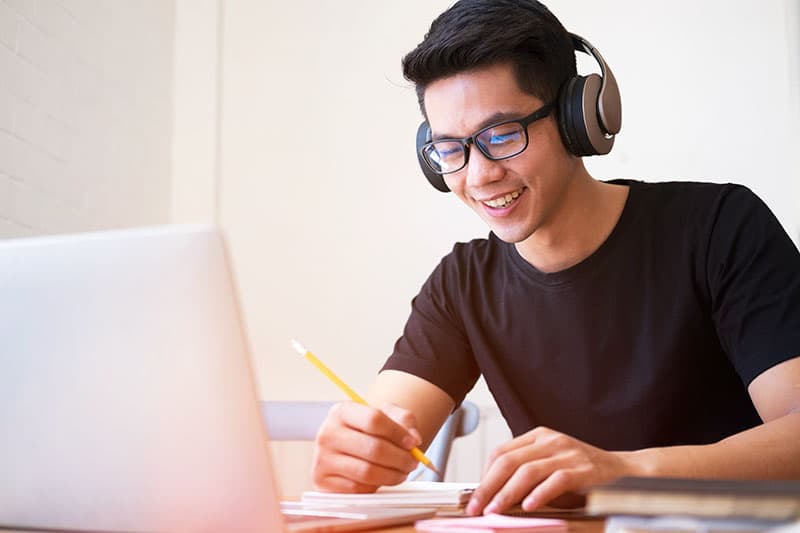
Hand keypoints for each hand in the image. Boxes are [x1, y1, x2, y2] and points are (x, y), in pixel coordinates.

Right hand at [311, 401, 422, 492]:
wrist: (347, 446)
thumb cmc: (369, 430)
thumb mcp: (386, 416)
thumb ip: (404, 421)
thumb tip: (413, 440)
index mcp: (341, 411)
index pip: (374, 419)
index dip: (398, 433)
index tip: (413, 442)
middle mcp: (327, 433)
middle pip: (373, 448)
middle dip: (400, 458)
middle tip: (413, 462)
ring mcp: (322, 459)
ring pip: (367, 472)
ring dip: (393, 475)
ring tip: (403, 472)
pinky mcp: (323, 482)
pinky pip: (358, 488)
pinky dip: (377, 486)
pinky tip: (383, 479)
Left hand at [467, 426, 638, 514]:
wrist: (623, 471)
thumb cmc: (581, 473)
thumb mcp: (549, 467)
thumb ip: (526, 475)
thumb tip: (494, 496)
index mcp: (538, 437)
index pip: (501, 452)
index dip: (484, 475)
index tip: (475, 496)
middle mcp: (550, 440)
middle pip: (508, 461)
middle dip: (488, 487)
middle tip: (476, 508)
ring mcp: (567, 453)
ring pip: (527, 471)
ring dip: (507, 493)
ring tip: (495, 510)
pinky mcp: (583, 469)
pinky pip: (556, 480)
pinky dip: (539, 494)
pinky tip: (528, 506)